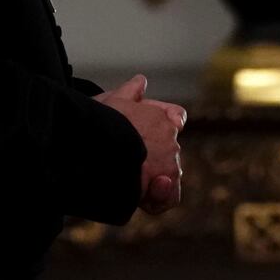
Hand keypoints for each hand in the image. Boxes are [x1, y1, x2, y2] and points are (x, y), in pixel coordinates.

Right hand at [95, 75, 184, 214]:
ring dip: (152, 179)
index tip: (154, 128)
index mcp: (161, 116)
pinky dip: (160, 198)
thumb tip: (141, 81)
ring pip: (168, 173)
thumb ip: (130, 92)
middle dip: (152, 158)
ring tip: (129, 180)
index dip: (169, 122)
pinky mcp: (168, 181)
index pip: (176, 118)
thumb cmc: (103, 120)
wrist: (102, 143)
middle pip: (168, 150)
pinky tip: (144, 196)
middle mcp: (171, 137)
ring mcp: (171, 159)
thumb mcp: (114, 100)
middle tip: (127, 163)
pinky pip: (170, 196)